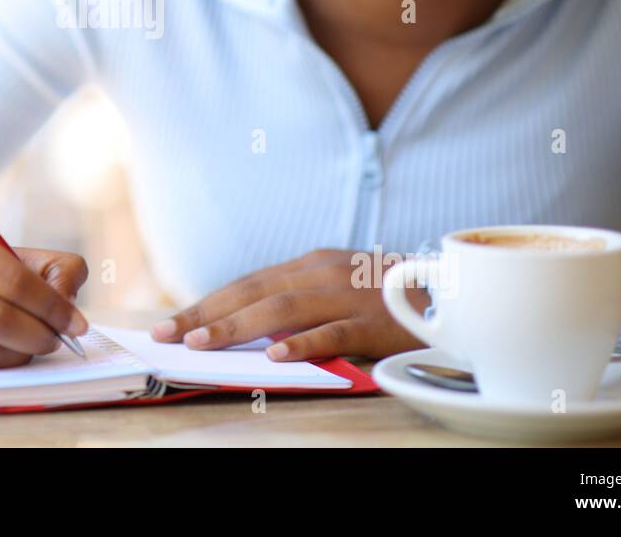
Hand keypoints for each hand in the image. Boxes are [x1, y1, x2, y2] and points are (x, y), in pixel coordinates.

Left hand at [149, 248, 431, 360]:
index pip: (247, 284)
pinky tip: (275, 355)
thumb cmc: (388, 299)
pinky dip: (302, 342)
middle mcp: (322, 271)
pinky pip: (332, 331)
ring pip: (282, 309)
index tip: (171, 323)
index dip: (207, 302)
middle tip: (167, 335)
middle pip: (252, 292)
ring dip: (237, 326)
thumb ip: (299, 302)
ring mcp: (346, 293)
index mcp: (310, 264)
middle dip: (205, 314)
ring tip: (201, 344)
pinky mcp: (372, 319)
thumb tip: (250, 331)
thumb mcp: (337, 290)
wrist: (453, 294)